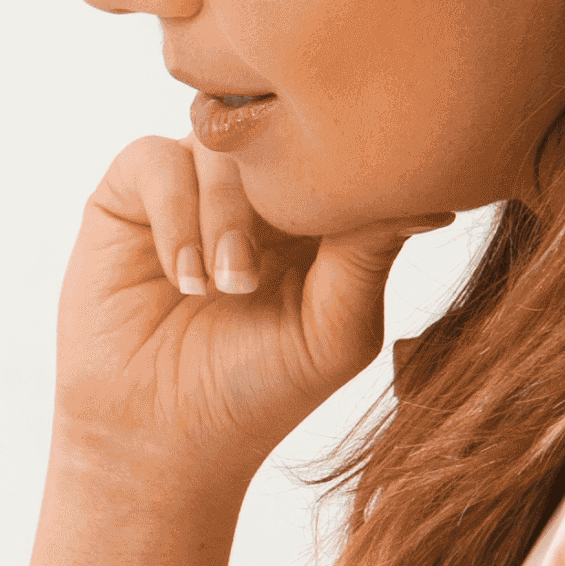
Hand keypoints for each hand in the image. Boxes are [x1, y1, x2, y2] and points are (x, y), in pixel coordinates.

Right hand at [53, 106, 454, 483]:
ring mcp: (191, 183)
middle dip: (278, 196)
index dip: (344, 169)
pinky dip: (174, 218)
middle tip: (261, 275)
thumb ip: (372, 255)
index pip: (339, 149)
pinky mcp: (128, 192)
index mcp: (314, 208)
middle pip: (278, 130)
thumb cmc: (258, 388)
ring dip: (223, 216)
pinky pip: (155, 159)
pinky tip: (182, 280)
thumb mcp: (335, 329)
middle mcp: (254, 185)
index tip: (354, 208)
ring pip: (217, 143)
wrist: (161, 435)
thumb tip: (436, 199)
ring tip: (222, 289)